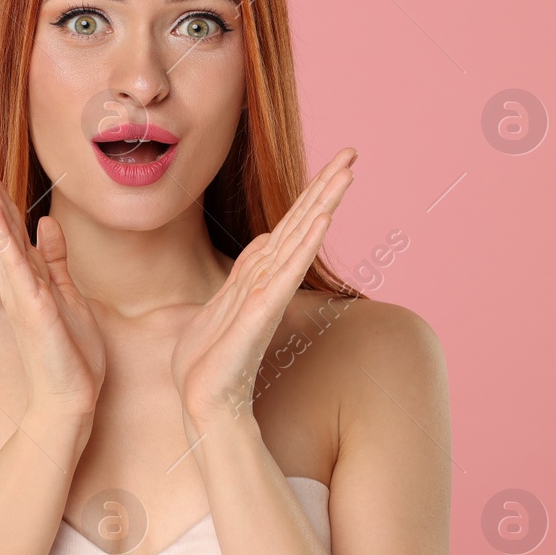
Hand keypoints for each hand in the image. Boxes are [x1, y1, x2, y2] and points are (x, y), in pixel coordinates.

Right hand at [0, 142, 106, 419]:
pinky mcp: (33, 305)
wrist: (70, 399)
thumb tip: (47, 223)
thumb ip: (56, 260)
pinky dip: (6, 235)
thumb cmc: (71, 354)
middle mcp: (18, 278)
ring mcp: (22, 290)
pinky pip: (17, 263)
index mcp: (27, 274)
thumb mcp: (69, 295)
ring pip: (2, 233)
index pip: (11, 222)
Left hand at [169, 148, 357, 427]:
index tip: (335, 162)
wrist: (203, 402)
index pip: (289, 226)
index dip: (311, 193)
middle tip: (352, 151)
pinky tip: (321, 220)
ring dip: (321, 205)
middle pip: (301, 225)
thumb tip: (266, 241)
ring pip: (297, 242)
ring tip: (344, 174)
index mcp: (259, 277)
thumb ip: (243, 273)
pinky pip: (284, 273)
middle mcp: (269, 282)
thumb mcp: (219, 303)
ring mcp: (267, 297)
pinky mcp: (259, 314)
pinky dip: (303, 245)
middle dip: (326, 188)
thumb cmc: (209, 360)